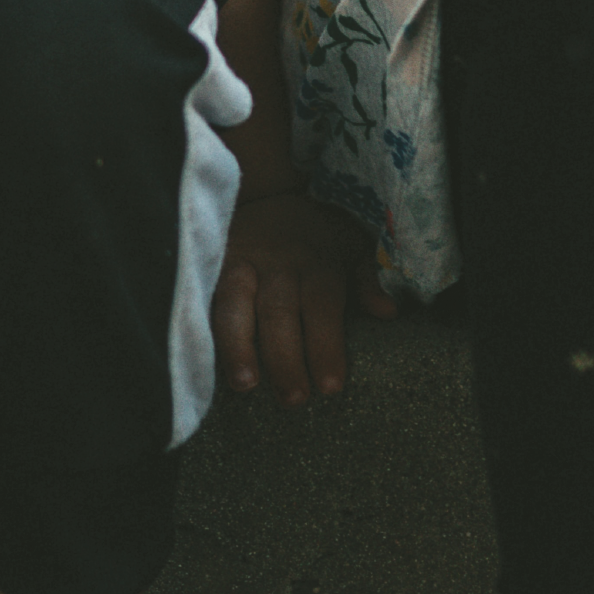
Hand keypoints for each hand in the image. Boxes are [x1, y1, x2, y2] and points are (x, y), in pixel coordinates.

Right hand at [212, 192, 396, 404]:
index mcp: (316, 262)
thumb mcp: (351, 245)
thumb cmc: (315, 232)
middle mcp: (277, 264)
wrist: (264, 193)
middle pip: (279, 313)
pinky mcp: (211, 266)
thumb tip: (388, 312)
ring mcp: (239, 264)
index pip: (322, 306)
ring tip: (245, 384)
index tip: (330, 387)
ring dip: (239, 346)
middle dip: (285, 358)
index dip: (325, 346)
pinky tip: (205, 360)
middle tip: (294, 400)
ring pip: (235, 305)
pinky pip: (206, 299)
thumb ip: (367, 279)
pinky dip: (205, 329)